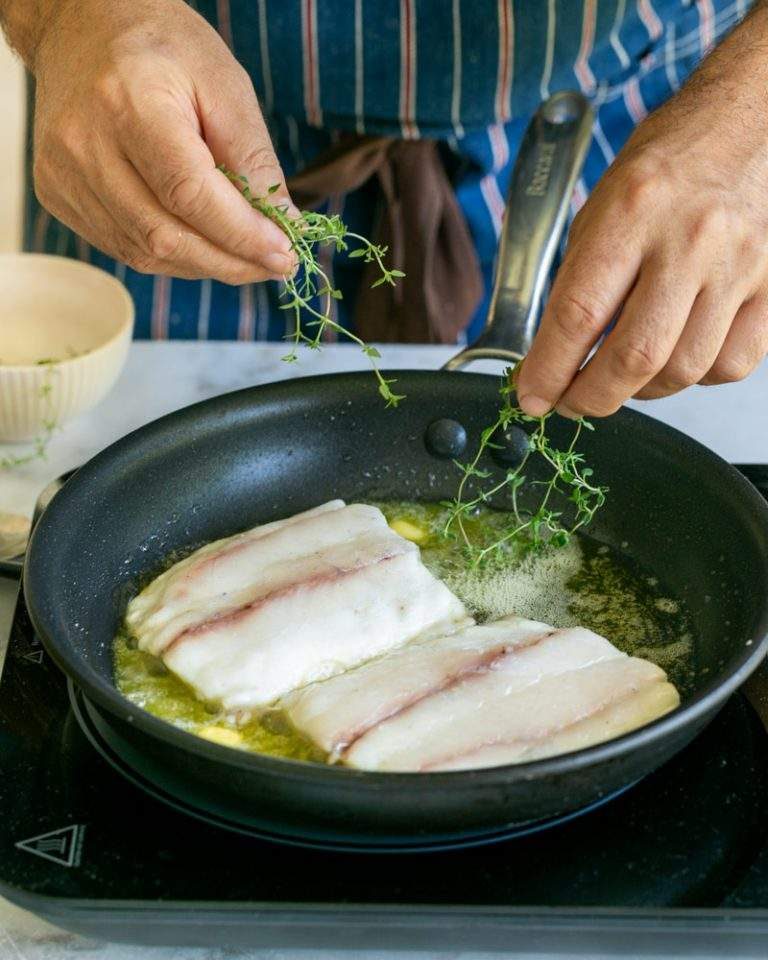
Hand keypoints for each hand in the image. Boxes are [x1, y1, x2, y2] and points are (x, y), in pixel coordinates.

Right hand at [29, 0, 295, 282]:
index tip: (283, 254)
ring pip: (145, 253)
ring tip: (242, 255)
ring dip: (204, 265)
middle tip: (272, 264)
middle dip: (229, 262)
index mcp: (128, 103)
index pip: (189, 193)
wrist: (82, 28)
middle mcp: (85, 145)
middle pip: (165, 235)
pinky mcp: (57, 194)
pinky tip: (200, 244)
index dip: (241, 235)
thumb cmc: (162, 50)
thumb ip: (253, 158)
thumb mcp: (225, 84)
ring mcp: (64, 174)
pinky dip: (172, 257)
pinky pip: (123, 249)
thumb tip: (283, 226)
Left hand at [516, 8, 767, 417]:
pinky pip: (730, 364)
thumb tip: (556, 360)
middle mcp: (688, 240)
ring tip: (622, 375)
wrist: (740, 129)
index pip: (579, 314)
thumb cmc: (660, 172)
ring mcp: (737, 265)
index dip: (549, 369)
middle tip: (570, 401)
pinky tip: (674, 356)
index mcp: (630, 213)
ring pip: (684, 370)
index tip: (532, 395)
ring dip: (641, 390)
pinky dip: (693, 377)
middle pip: (635, 356)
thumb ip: (578, 285)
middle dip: (591, 397)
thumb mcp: (597, 212)